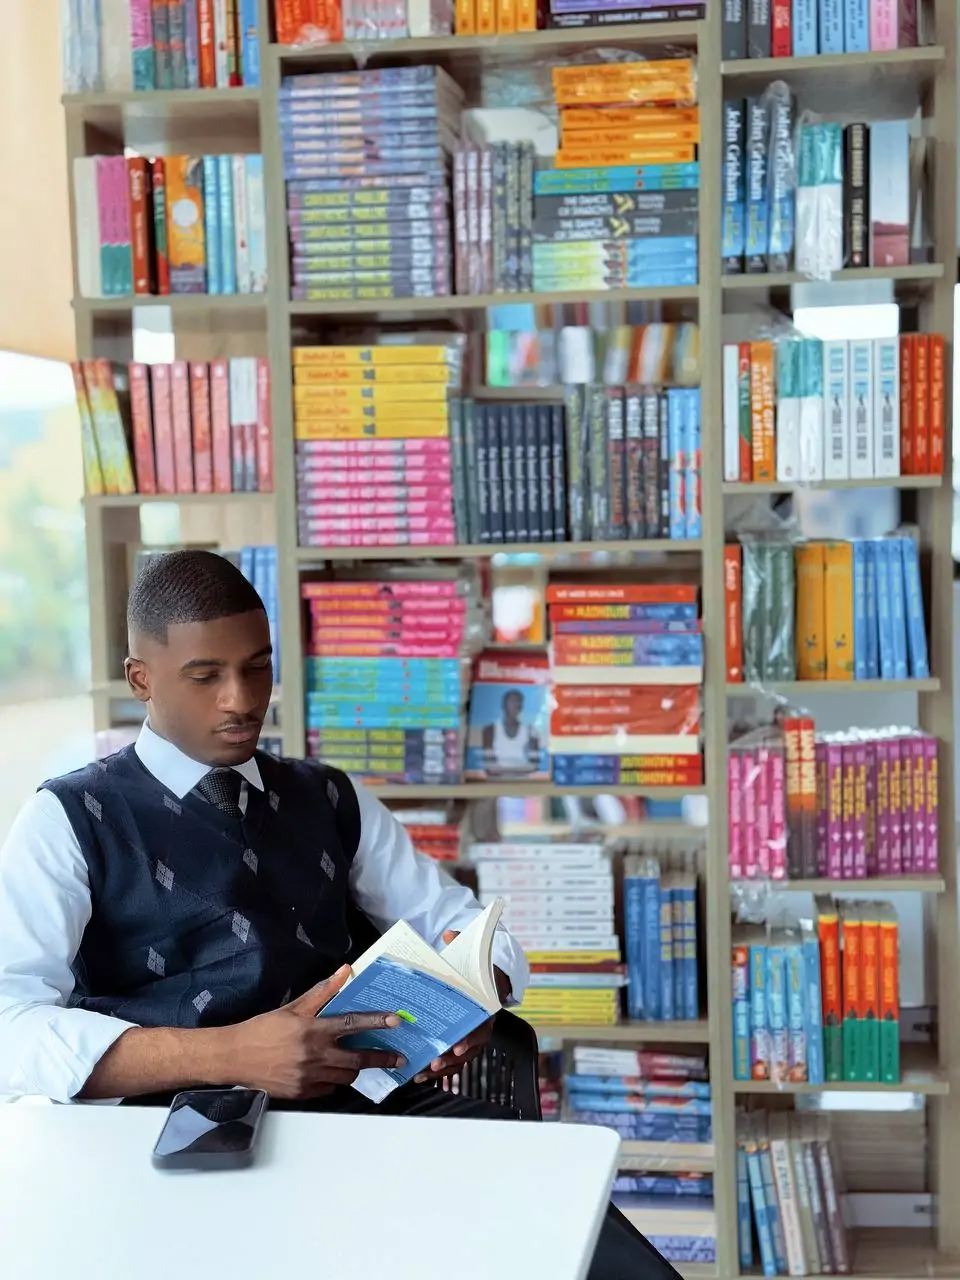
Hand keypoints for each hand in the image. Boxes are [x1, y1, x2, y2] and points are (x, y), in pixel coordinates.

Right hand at [224, 965, 405, 1099]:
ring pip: (346, 1076)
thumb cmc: (263, 1029)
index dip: (377, 1022)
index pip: (353, 1024)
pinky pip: (330, 1088)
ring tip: (360, 1061)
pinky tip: (333, 1071)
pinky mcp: (303, 1093)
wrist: (235, 1057)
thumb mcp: (293, 1007)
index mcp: (313, 1030)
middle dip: (381, 1058)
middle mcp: (315, 1055)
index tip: (396, 1021)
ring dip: (356, 1068)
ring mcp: (309, 1077)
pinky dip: (335, 1080)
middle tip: (397, 1059)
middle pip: (358, 1059)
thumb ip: (322, 992)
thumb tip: (344, 971)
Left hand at [413, 931, 510, 1084]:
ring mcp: (473, 1037)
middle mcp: (482, 1026)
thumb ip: (460, 944)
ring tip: (424, 1073)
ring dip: (444, 1068)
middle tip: (435, 1062)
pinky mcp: (462, 1044)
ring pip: (461, 1059)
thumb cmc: (476, 970)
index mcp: (486, 1007)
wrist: (488, 981)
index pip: (482, 1026)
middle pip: (471, 1048)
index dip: (471, 1038)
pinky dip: (440, 1070)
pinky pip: (454, 1062)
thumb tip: (450, 934)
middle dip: (453, 1058)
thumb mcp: (470, 955)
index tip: (458, 1046)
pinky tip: (422, 1075)